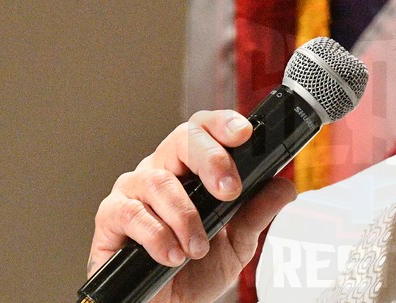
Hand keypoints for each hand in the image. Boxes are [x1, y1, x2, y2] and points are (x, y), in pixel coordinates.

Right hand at [88, 109, 297, 302]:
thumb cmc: (196, 271)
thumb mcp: (237, 244)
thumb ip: (257, 213)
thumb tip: (285, 186)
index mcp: (191, 169)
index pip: (204, 129)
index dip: (222, 124)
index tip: (244, 134)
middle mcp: (161, 170)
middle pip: (181, 139)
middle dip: (210, 160)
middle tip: (230, 191)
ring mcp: (133, 190)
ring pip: (158, 180)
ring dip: (185, 216)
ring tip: (198, 248)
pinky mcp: (110, 216)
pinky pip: (130, 212)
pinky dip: (156, 236)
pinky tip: (172, 256)